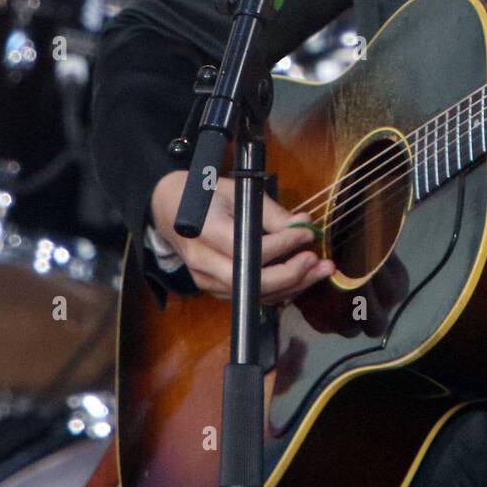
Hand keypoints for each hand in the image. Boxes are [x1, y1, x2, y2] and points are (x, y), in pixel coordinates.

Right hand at [150, 170, 334, 302]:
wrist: (166, 208)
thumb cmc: (203, 193)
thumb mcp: (237, 191)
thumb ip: (270, 212)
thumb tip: (303, 224)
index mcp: (205, 232)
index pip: (248, 249)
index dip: (282, 244)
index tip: (307, 232)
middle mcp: (203, 263)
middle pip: (252, 281)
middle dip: (292, 274)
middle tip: (318, 262)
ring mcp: (205, 280)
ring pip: (254, 294)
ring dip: (292, 286)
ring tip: (320, 271)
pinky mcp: (212, 288)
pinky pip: (249, 295)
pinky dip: (277, 289)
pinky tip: (300, 277)